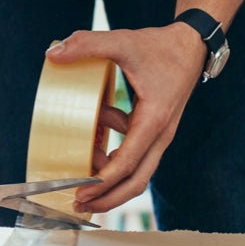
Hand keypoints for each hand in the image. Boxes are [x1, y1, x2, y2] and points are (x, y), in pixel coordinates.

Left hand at [44, 25, 205, 212]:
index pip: (128, 163)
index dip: (103, 182)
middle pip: (137, 181)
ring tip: (81, 170)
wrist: (192, 45)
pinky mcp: (155, 132)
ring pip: (137, 172)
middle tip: (78, 204)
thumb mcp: (123, 41)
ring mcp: (160, 136)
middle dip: (107, 198)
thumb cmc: (160, 47)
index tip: (81, 192)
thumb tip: (52, 53)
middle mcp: (161, 135)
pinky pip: (135, 154)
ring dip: (109, 178)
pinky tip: (98, 131)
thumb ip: (88, 43)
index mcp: (154, 119)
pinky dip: (114, 153)